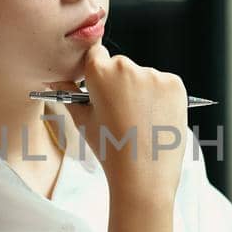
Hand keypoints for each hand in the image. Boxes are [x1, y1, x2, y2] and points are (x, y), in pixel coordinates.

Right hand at [47, 43, 188, 204]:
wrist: (144, 176)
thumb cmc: (110, 150)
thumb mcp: (83, 121)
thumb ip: (68, 96)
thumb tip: (56, 82)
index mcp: (99, 72)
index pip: (96, 54)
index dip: (98, 73)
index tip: (102, 88)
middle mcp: (126, 67)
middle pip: (121, 66)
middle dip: (120, 83)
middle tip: (121, 113)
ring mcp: (153, 75)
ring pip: (144, 76)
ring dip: (142, 91)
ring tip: (140, 121)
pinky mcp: (175, 84)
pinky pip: (164, 84)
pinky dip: (161, 97)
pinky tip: (155, 119)